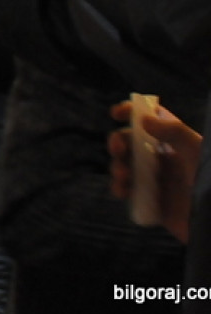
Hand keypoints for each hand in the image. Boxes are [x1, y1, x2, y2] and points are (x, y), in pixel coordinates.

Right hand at [108, 101, 201, 242]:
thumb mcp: (197, 151)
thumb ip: (174, 131)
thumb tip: (143, 119)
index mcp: (175, 143)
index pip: (151, 120)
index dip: (132, 112)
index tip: (117, 113)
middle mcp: (163, 158)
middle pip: (130, 142)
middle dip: (118, 142)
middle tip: (117, 149)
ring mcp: (156, 180)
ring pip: (125, 166)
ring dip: (117, 167)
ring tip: (123, 176)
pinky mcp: (152, 202)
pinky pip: (128, 193)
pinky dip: (120, 189)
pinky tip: (123, 191)